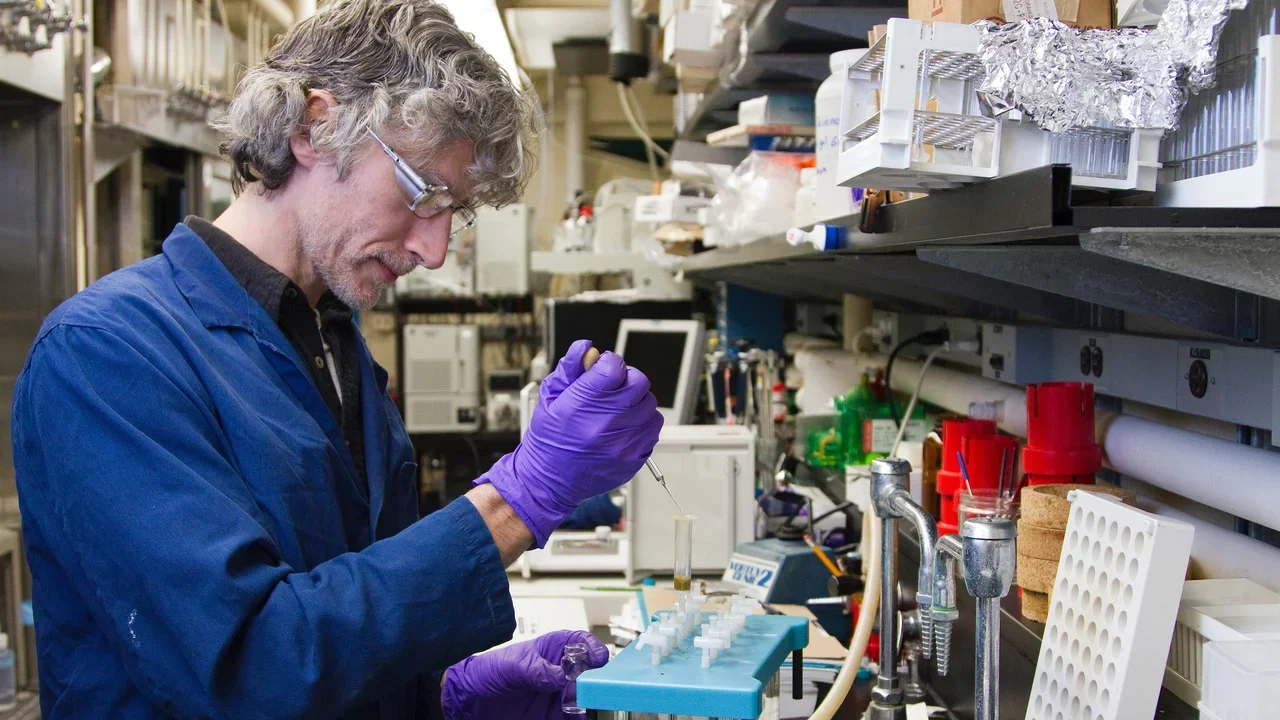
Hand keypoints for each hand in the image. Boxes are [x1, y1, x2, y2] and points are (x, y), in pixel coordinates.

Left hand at [442, 630, 608, 719]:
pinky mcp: (554, 715)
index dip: (592, 647)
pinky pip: (574, 717)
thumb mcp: (510, 666)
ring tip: (578, 704)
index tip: (598, 657)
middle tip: (587, 686)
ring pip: (585, 697)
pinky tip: (576, 716)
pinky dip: (579, 716)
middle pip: (589, 671)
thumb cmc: (486, 672)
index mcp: (551, 649)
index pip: (580, 642)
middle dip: (593, 678)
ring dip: (588, 701)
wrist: (470, 701)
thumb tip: (560, 676)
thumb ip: (536, 670)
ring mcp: (558, 694)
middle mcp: (559, 671)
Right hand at [477, 339, 662, 546]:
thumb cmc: (548, 441)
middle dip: (626, 378)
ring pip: (649, 404)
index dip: (609, 362)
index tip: (603, 369)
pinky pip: (653, 429)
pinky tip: (625, 425)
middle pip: (638, 382)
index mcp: (583, 405)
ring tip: (618, 408)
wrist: (548, 482)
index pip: (614, 366)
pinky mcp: (634, 458)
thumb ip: (570, 368)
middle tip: (613, 388)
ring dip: (636, 400)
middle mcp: (606, 424)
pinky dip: (643, 422)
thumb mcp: (550, 398)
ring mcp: (623, 443)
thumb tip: (587, 348)